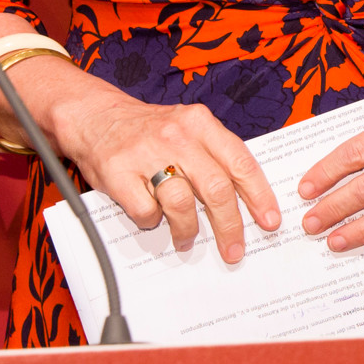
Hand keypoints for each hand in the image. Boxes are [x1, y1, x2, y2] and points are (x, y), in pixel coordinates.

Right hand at [63, 94, 280, 264]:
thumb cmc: (147, 128)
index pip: (241, 162)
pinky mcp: (118, 174)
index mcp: (200, 124)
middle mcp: (177, 136)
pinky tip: (154, 218)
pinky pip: (146, 211)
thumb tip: (247, 197)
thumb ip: (214, 154)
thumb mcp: (188, 127)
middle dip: (230, 225)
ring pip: (182, 204)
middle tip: (234, 248)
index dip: (259, 195)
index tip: (269, 220)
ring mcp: (146, 154)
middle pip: (216, 189)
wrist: (94, 116)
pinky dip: (153, 222)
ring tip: (187, 238)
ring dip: (189, 229)